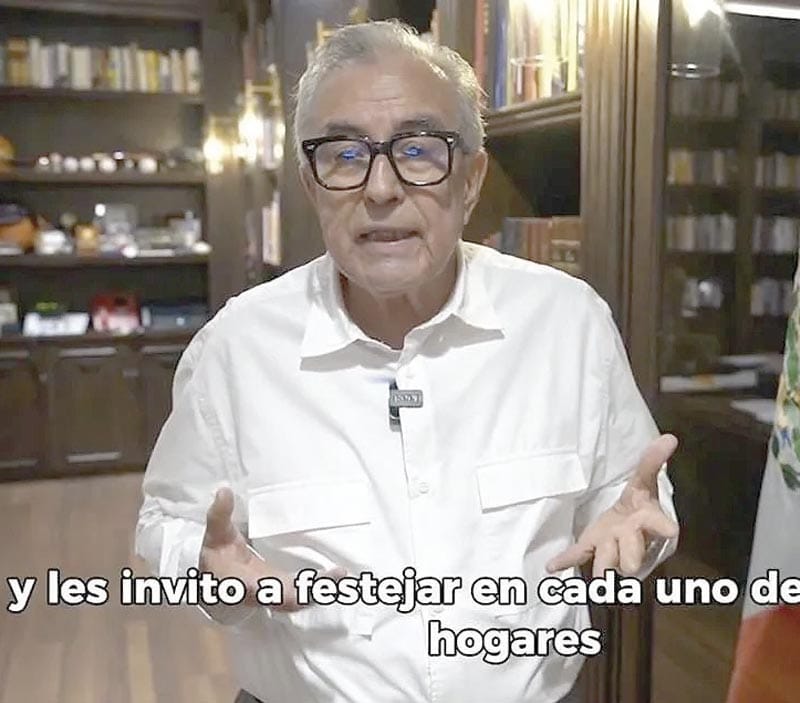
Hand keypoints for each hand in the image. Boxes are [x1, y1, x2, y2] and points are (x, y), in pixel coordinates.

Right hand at [200, 487, 342, 609]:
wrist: (214, 581)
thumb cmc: (216, 557)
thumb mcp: (214, 534)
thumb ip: (219, 515)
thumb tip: (223, 491)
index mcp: (241, 582)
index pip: (257, 590)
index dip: (271, 590)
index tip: (290, 584)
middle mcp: (261, 593)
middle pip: (288, 600)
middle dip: (312, 591)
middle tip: (337, 576)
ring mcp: (274, 593)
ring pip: (300, 600)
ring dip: (321, 590)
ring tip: (342, 576)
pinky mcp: (284, 590)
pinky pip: (304, 595)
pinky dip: (320, 588)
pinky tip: (337, 578)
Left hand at [546, 434, 679, 577]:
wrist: (631, 523)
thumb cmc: (639, 503)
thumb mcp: (643, 480)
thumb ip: (652, 461)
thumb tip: (669, 437)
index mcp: (649, 521)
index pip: (660, 524)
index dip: (665, 528)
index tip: (670, 530)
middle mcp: (633, 540)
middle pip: (633, 554)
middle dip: (629, 557)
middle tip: (627, 564)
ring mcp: (612, 548)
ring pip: (608, 562)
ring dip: (603, 566)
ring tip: (599, 577)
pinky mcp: (592, 547)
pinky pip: (579, 555)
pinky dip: (565, 561)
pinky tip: (552, 566)